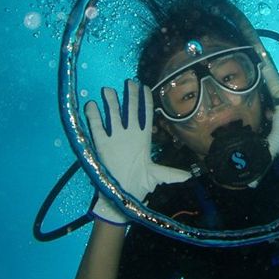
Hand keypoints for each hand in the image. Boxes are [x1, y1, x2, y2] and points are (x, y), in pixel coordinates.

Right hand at [85, 80, 190, 224]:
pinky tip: (91, 105)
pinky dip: (93, 116)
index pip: (146, 114)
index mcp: (143, 138)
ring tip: (108, 90)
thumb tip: (188, 176)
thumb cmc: (140, 184)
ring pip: (113, 114)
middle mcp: (129, 134)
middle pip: (130, 109)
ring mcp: (114, 137)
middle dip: (129, 95)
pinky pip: (96, 127)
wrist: (122, 196)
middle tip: (128, 82)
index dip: (146, 100)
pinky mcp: (101, 144)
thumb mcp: (156, 177)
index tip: (145, 87)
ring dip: (110, 102)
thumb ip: (170, 174)